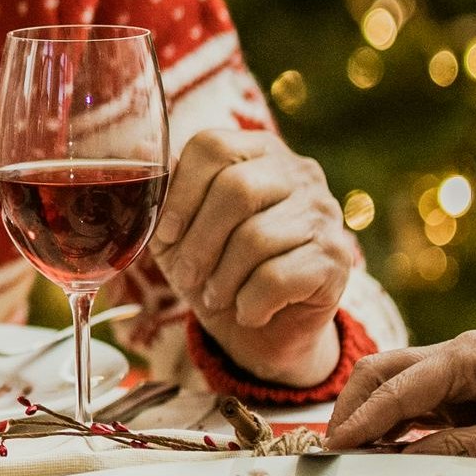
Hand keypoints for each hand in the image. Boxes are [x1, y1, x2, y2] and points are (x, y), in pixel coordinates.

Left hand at [153, 125, 359, 384]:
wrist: (268, 328)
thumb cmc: (217, 268)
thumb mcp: (180, 231)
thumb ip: (162, 192)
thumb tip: (138, 151)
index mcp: (258, 151)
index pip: (212, 146)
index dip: (180, 194)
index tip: (166, 235)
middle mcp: (300, 172)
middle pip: (236, 189)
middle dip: (199, 241)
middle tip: (186, 275)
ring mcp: (324, 212)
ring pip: (256, 238)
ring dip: (222, 278)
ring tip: (215, 296)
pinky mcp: (336, 257)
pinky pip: (278, 276)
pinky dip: (249, 303)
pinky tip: (247, 310)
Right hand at [323, 331, 475, 458]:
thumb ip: (463, 447)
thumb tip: (406, 461)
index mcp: (468, 358)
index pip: (401, 385)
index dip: (365, 416)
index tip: (337, 443)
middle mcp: (450, 354)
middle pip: (380, 370)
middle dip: (350, 406)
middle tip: (331, 445)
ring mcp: (447, 367)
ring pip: (385, 381)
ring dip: (362, 412)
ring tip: (344, 449)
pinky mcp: (448, 386)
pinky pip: (404, 399)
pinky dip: (383, 421)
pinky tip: (372, 446)